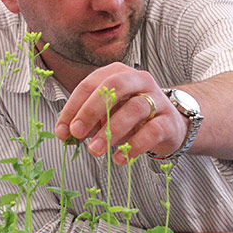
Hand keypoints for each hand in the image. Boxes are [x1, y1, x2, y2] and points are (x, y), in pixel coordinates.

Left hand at [54, 62, 185, 162]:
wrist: (170, 125)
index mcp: (119, 73)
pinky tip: (120, 159)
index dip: (74, 107)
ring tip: (95, 150)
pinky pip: (152, 131)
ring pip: (134, 108)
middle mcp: (140, 80)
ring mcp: (157, 99)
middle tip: (77, 133)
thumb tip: (65, 133)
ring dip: (111, 131)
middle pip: (114, 86)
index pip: (91, 84)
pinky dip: (133, 146)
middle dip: (92, 110)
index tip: (62, 130)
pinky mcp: (169, 121)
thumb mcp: (107, 114)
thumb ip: (88, 120)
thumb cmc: (132, 118)